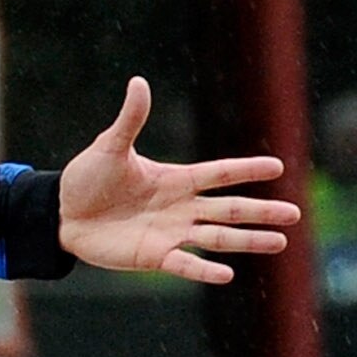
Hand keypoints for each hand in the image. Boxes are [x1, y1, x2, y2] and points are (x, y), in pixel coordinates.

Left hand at [58, 77, 299, 285]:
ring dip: (248, 240)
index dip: (247, 170)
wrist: (61, 214)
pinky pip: (185, 264)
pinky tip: (227, 274)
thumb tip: (139, 82)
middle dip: (261, 212)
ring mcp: (171, 233)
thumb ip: (131, 119)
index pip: (220, 173)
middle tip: (295, 215)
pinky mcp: (154, 257)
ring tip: (279, 243)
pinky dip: (204, 270)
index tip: (279, 168)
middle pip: (230, 209)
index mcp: (176, 179)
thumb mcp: (110, 146)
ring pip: (218, 237)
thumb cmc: (87, 178)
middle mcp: (181, 207)